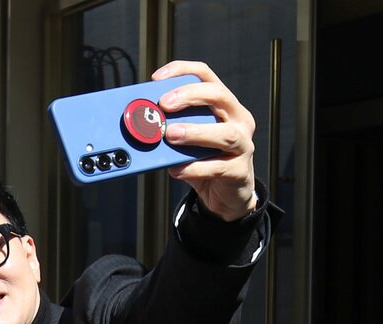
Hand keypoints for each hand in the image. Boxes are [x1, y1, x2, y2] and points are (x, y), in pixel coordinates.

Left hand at [153, 61, 257, 220]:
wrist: (225, 194)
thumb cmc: (204, 161)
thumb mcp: (186, 140)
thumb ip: (171, 128)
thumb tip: (139, 125)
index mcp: (224, 105)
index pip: (206, 76)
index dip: (182, 71)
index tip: (156, 79)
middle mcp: (238, 119)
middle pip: (219, 95)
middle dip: (189, 96)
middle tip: (164, 104)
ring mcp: (243, 144)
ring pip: (224, 133)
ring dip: (194, 132)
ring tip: (170, 135)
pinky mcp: (238, 171)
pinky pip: (216, 167)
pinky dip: (193, 168)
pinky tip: (176, 169)